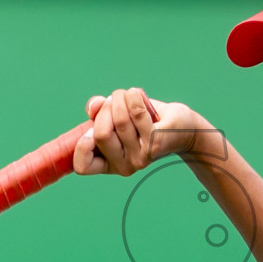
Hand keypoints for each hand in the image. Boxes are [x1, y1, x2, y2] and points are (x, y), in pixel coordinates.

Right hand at [74, 87, 201, 175]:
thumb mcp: (115, 117)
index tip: (89, 130)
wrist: (182, 128)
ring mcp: (142, 156)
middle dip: (105, 109)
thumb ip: (98, 111)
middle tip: (113, 102)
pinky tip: (138, 95)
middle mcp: (125, 165)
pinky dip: (134, 96)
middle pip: (100, 133)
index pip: (82, 166)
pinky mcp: (156, 142)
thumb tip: (94, 106)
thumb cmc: (144, 121)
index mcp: (110, 164)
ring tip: (127, 96)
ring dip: (120, 98)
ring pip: (119, 119)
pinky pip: (136, 112)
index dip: (80, 146)